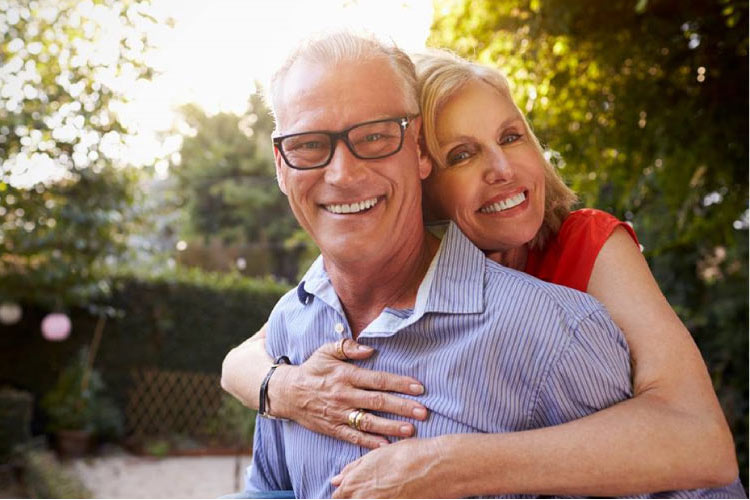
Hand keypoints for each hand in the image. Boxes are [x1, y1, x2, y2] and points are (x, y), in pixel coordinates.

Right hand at [268, 339, 427, 448]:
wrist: (287, 393)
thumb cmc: (312, 369)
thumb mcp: (326, 351)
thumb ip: (347, 347)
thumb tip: (369, 349)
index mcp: (346, 375)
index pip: (378, 380)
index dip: (399, 383)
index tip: (419, 387)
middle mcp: (344, 395)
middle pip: (378, 402)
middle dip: (402, 407)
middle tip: (423, 411)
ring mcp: (339, 414)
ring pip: (369, 422)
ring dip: (391, 426)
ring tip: (411, 429)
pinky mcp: (333, 428)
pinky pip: (353, 437)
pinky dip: (369, 442)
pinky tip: (386, 445)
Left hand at [331, 437, 455, 497]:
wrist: (438, 465)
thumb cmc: (410, 454)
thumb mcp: (378, 455)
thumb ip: (354, 469)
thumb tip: (337, 480)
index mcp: (355, 481)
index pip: (339, 496)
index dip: (346, 494)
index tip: (353, 493)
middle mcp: (362, 498)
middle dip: (356, 498)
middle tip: (378, 490)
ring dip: (372, 499)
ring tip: (388, 491)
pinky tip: (397, 496)